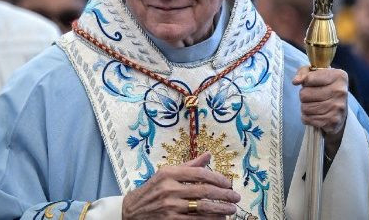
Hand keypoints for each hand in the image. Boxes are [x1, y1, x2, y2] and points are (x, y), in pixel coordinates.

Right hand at [121, 152, 239, 218]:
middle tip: (235, 197)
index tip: (228, 183)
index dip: (217, 178)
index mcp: (169, 173)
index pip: (199, 173)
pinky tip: (219, 219)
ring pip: (202, 208)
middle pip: (204, 191)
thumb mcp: (167, 173)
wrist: (133, 210)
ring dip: (220, 210)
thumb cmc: (153, 189)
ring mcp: (170, 207)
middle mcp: (169, 189)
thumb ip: (190, 165)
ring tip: (231, 210)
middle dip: (224, 195)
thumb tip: (208, 154)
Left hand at [292, 66, 347, 156]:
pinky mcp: (333, 121)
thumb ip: (303, 73)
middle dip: (303, 96)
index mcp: (338, 76)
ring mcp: (338, 107)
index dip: (305, 82)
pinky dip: (307, 117)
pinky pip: (308, 119)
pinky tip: (315, 114)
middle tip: (311, 96)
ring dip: (305, 107)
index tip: (310, 83)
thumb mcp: (315, 74)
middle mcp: (340, 91)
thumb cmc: (324, 87)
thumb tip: (296, 81)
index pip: (309, 78)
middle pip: (304, 94)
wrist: (340, 108)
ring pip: (305, 108)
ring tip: (313, 105)